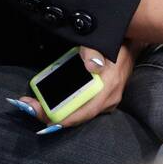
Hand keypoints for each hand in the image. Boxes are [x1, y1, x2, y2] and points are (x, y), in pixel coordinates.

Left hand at [16, 43, 137, 129]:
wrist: (132, 45)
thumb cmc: (115, 45)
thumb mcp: (105, 44)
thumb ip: (94, 52)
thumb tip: (90, 65)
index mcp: (108, 89)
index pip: (85, 111)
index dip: (64, 118)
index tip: (43, 119)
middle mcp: (108, 100)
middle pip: (78, 116)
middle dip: (53, 115)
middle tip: (30, 107)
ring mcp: (106, 102)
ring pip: (79, 113)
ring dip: (58, 111)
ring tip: (36, 105)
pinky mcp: (103, 100)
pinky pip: (82, 107)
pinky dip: (66, 106)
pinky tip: (51, 103)